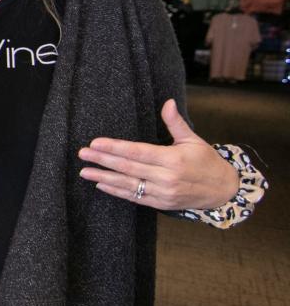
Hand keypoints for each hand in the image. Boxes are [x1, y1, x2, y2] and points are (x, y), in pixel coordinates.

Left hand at [77, 99, 238, 210]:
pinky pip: (135, 197)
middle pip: (129, 168)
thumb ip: (176, 123)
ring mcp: (163, 193)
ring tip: (84, 172)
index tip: (95, 143)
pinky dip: (117, 191)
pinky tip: (101, 184)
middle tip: (83, 154)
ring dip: (104, 178)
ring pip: (129, 185)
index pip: (138, 152)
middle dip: (103, 161)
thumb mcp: (193, 140)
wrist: (223, 190)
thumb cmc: (206, 161)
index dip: (115, 148)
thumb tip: (168, 102)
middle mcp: (166, 177)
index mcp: (173, 159)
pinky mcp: (161, 204)